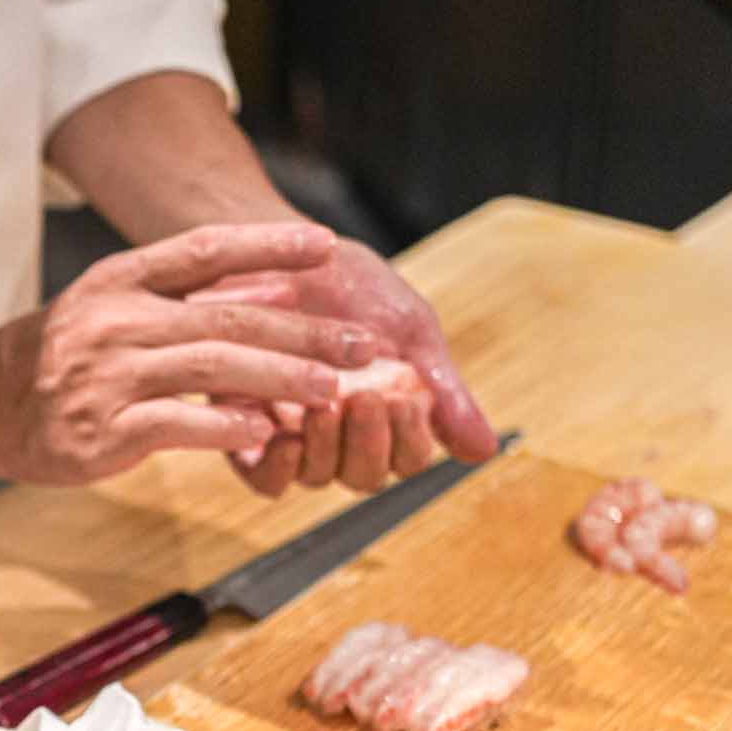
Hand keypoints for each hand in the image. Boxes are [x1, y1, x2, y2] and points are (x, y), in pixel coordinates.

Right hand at [0, 223, 388, 484]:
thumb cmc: (56, 355)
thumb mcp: (105, 303)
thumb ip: (173, 297)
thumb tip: (263, 291)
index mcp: (120, 279)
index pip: (204, 249)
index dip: (268, 244)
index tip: (328, 245)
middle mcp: (117, 319)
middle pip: (227, 315)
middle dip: (303, 328)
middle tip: (359, 343)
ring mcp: (109, 375)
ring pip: (213, 367)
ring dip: (281, 376)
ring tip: (330, 388)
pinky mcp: (103, 430)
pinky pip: (178, 424)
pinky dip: (227, 426)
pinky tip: (265, 430)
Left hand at [197, 237, 494, 494]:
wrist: (276, 250)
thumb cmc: (349, 285)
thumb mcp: (409, 329)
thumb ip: (445, 391)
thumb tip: (487, 451)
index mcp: (388, 414)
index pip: (409, 458)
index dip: (412, 440)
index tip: (408, 399)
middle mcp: (342, 434)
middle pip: (365, 477)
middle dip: (372, 442)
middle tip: (368, 398)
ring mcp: (293, 435)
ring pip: (319, 477)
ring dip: (329, 447)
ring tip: (327, 405)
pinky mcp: (243, 432)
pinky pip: (265, 480)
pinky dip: (280, 469)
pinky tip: (289, 436)